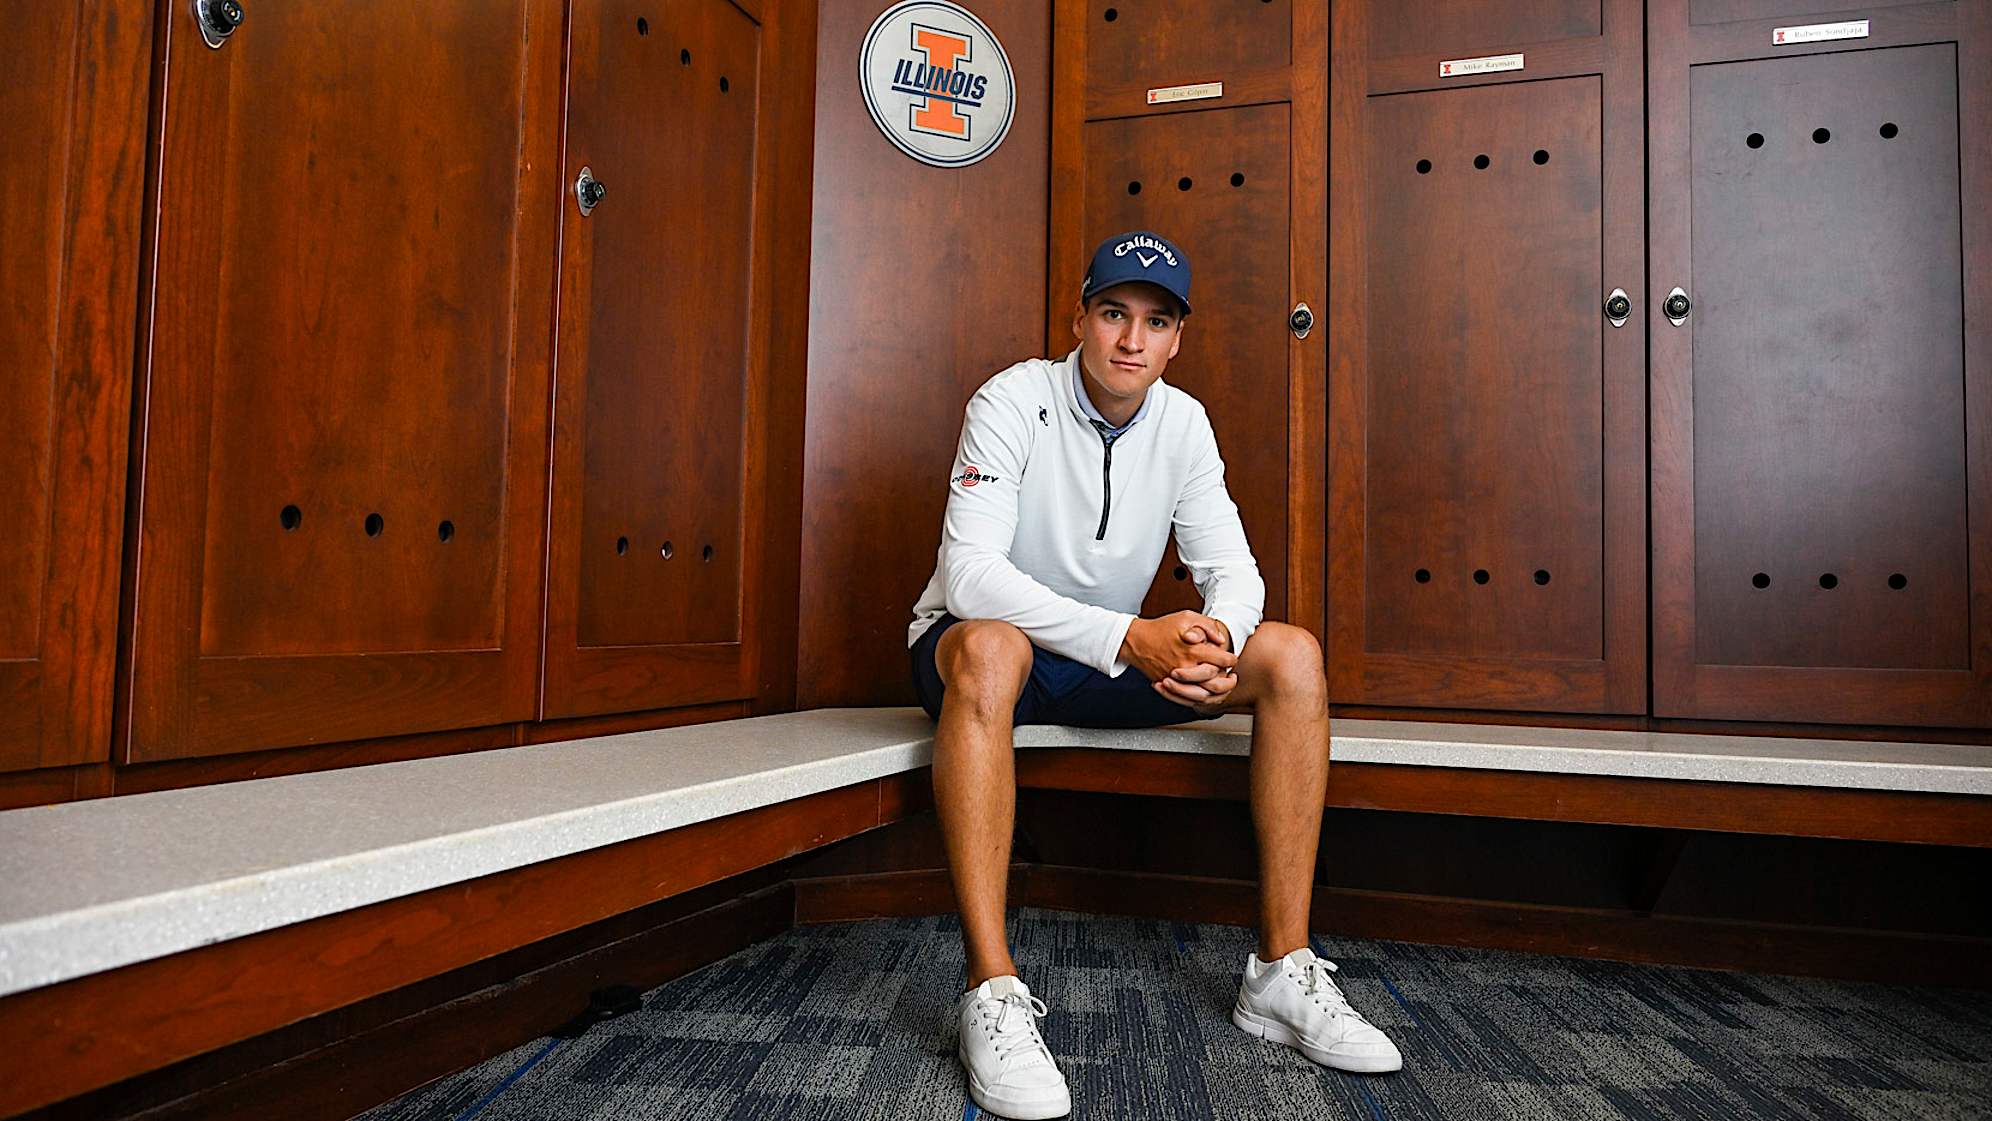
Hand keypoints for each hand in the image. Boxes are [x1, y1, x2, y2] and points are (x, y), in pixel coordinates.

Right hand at [1119, 611, 1236, 708]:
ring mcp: (1176, 680)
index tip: (1232, 658)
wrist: (1136, 641)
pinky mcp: (1168, 686)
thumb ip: (1207, 626)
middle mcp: (1185, 668)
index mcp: (1192, 650)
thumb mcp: (1186, 617)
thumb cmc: (1161, 627)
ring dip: (1215, 691)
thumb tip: (1221, 640)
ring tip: (1222, 685)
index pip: (1221, 660)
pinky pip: (1187, 698)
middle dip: (1227, 679)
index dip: (1230, 659)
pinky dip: (1199, 697)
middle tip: (1231, 675)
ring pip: (1202, 694)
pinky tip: (1205, 691)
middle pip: (1215, 681)